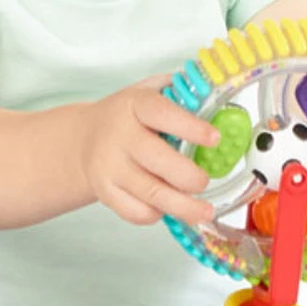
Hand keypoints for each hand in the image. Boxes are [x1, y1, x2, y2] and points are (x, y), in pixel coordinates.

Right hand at [79, 74, 219, 226]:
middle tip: (205, 181)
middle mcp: (119, 136)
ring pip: (150, 194)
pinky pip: (135, 211)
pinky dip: (157, 214)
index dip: (190, 127)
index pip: (162, 114)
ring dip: (183, 206)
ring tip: (205, 211)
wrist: (84, 137)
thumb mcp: (151, 91)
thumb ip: (183, 93)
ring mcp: (110, 167)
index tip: (215, 139)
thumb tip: (222, 98)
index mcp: (135, 104)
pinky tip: (168, 206)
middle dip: (189, 176)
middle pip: (158, 160)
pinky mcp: (105, 192)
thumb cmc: (130, 116)